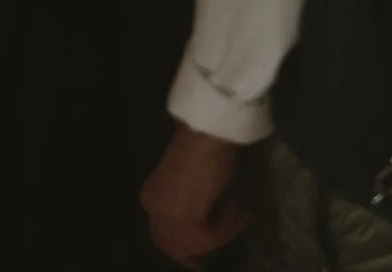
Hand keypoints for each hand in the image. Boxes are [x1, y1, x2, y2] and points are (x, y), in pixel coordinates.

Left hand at [142, 124, 248, 268]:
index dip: (182, 249)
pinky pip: (209, 239)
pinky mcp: (183, 222)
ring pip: (196, 245)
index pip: (163, 236)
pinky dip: (228, 227)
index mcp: (151, 197)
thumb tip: (205, 223)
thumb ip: (191, 204)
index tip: (199, 260)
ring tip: (240, 211)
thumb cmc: (206, 148)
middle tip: (209, 262)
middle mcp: (152, 209)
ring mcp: (165, 217)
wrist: (208, 133)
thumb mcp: (194, 182)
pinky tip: (239, 207)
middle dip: (194, 253)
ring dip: (221, 233)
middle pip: (173, 246)